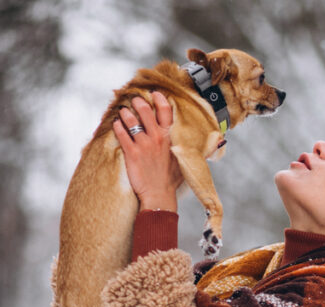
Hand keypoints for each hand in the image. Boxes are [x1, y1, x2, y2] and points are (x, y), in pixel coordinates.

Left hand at [113, 92, 182, 211]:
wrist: (159, 195)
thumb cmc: (172, 179)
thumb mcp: (184, 161)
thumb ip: (189, 148)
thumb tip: (209, 143)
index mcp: (170, 138)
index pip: (166, 111)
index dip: (160, 99)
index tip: (155, 94)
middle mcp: (157, 138)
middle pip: (146, 111)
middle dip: (139, 102)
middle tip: (135, 99)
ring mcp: (143, 145)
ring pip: (131, 121)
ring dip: (126, 113)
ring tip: (123, 111)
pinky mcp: (131, 153)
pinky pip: (121, 134)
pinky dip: (117, 126)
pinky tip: (116, 124)